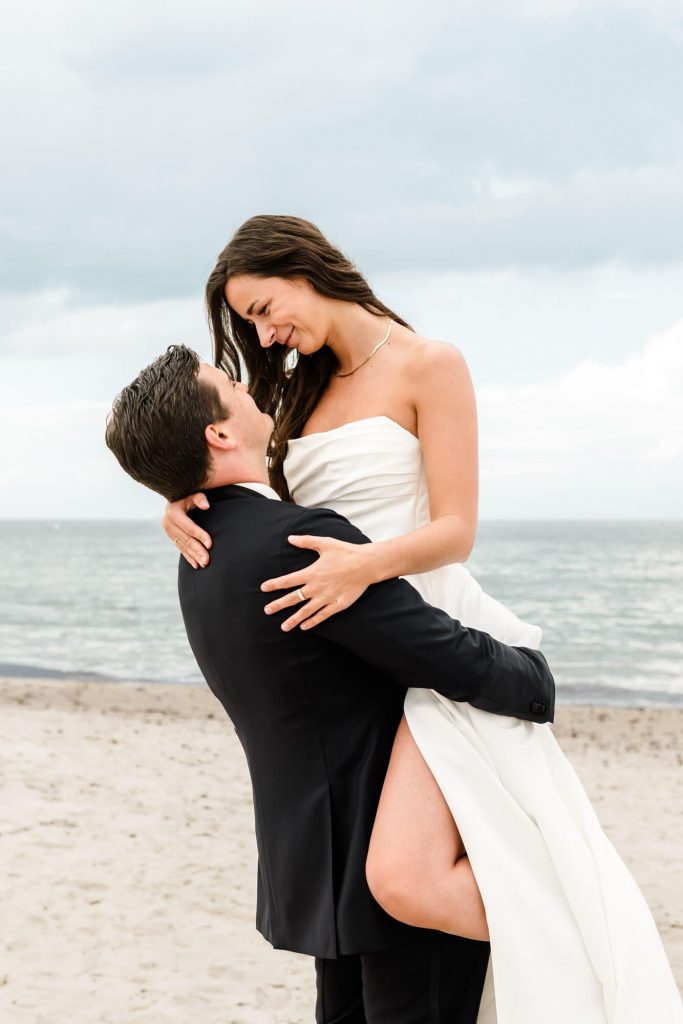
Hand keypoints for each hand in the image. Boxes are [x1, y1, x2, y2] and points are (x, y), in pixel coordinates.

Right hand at [162, 494, 212, 568]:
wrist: (174, 499)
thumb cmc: (187, 495)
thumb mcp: (192, 494)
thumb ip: (199, 498)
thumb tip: (206, 506)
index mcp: (173, 513)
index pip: (189, 527)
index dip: (200, 536)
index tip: (210, 544)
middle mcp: (168, 523)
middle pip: (186, 539)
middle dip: (197, 550)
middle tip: (207, 561)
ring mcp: (168, 531)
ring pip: (183, 546)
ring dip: (194, 556)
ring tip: (205, 564)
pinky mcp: (170, 537)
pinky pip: (180, 548)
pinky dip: (188, 557)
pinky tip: (196, 565)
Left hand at [261, 535, 375, 630]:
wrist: (367, 564)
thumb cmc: (346, 552)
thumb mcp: (325, 543)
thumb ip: (306, 541)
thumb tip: (290, 538)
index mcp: (312, 572)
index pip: (288, 580)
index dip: (275, 584)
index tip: (264, 588)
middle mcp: (317, 587)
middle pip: (294, 598)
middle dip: (279, 605)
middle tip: (267, 611)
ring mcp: (327, 597)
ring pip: (306, 611)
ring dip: (294, 619)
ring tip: (283, 627)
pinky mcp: (338, 604)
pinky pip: (322, 615)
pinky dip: (313, 621)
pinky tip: (305, 627)